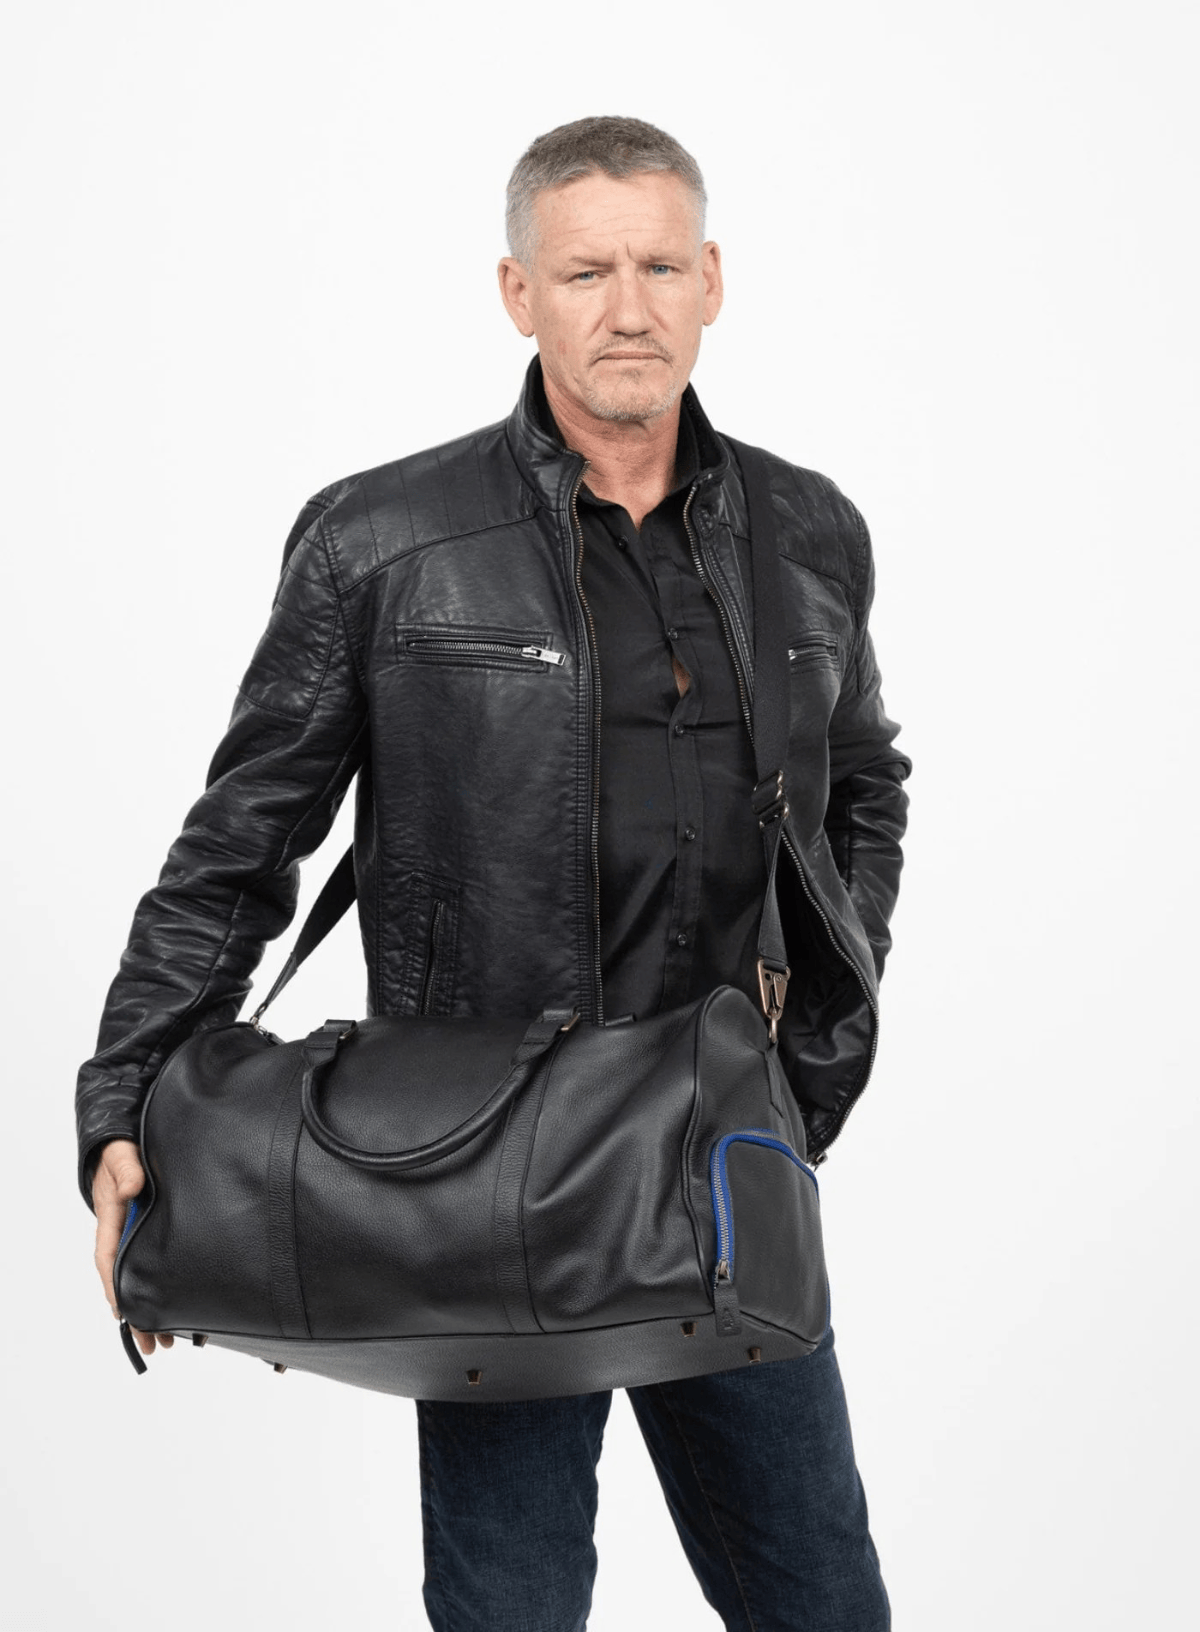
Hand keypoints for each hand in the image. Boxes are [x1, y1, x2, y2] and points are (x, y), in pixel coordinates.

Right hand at [92, 1138, 173, 1357]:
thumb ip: (127, 1169)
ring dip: (150, 1310)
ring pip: (141, 1279)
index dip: (116, 1287)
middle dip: (137, 1315)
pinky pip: (152, 1267)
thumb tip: (134, 1186)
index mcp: (110, 1220)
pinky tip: (174, 1312)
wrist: (125, 1146)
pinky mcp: (151, 1234)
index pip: (109, 1259)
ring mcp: (135, 1237)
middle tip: (152, 1344)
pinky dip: (160, 1291)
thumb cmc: (121, 1154)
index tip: (126, 1314)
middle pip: (125, 1281)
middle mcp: (121, 1235)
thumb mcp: (122, 1157)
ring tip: (166, 1342)